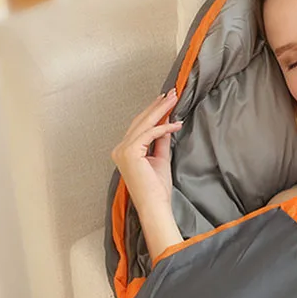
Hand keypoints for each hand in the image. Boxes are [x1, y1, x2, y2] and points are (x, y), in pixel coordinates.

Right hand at [111, 89, 182, 211]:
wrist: (155, 205)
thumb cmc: (157, 187)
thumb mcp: (161, 158)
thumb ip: (161, 141)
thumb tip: (167, 125)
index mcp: (125, 151)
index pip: (140, 126)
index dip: (153, 112)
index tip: (166, 101)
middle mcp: (120, 149)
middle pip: (140, 121)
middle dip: (157, 106)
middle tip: (172, 93)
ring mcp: (122, 150)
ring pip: (144, 124)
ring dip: (161, 110)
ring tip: (175, 99)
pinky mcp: (130, 152)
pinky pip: (149, 134)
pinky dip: (164, 127)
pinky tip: (176, 124)